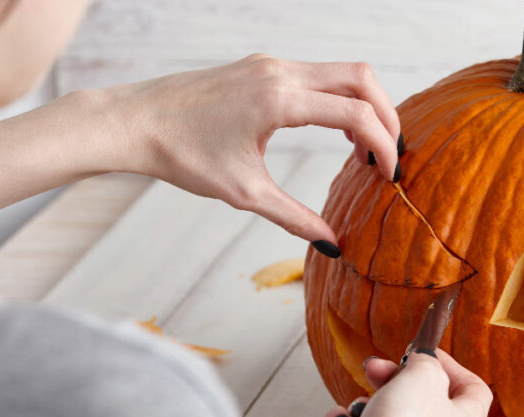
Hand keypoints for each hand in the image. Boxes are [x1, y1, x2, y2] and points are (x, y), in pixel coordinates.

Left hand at [110, 54, 401, 245]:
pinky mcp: (261, 66)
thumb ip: (294, 217)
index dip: (383, 144)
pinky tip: (332, 132)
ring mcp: (270, 64)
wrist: (133, 122)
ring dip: (363, 106)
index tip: (390, 174)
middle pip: (361, 78)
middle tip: (390, 154)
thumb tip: (332, 244)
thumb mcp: (244, 193)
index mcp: (279, 100)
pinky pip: (317, 74)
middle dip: (387, 114)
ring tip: (362, 150)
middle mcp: (279, 72)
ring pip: (341, 72)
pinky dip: (338, 99)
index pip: (355, 114)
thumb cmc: (181, 154)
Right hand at [317, 349, 490, 416]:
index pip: (472, 389)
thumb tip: (422, 360)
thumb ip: (426, 362)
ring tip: (358, 408)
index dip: (450, 366)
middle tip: (374, 368)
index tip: (423, 354)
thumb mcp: (423, 377)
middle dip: (393, 379)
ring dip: (365, 405)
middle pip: (422, 400)